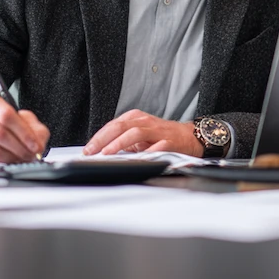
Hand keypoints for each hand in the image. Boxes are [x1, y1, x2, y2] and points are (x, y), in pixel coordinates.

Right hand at [0, 92, 49, 165]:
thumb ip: (33, 128)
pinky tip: (6, 165)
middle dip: (19, 148)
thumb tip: (37, 144)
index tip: (35, 146)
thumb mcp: (20, 119)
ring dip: (10, 159)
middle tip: (29, 156)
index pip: (7, 115)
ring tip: (19, 161)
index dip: (24, 133)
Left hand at [83, 109, 202, 156]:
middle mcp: (145, 122)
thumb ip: (123, 141)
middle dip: (103, 139)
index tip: (87, 149)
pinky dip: (145, 152)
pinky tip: (136, 159)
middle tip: (91, 151)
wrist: (190, 137)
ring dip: (119, 143)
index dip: (98, 137)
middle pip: (120, 126)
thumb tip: (102, 151)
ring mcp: (157, 131)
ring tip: (108, 153)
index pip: (112, 125)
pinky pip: (156, 146)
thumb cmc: (162, 137)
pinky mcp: (169, 141)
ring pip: (135, 132)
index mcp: (136, 118)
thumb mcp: (140, 135)